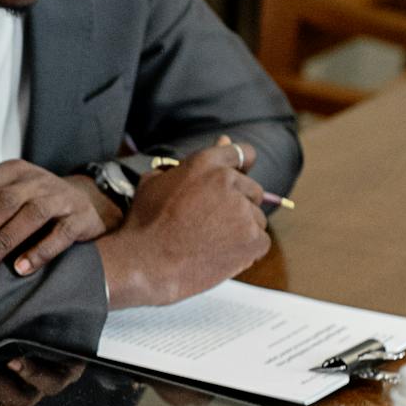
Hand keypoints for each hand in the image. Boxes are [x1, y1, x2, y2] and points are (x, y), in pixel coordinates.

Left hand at [0, 161, 117, 274]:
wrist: (88, 201)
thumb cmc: (34, 204)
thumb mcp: (3, 199)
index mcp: (9, 173)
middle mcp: (34, 181)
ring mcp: (59, 197)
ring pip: (29, 216)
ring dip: (2, 241)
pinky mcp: (80, 217)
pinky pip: (61, 234)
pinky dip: (40, 251)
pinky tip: (21, 269)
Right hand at [97, 136, 269, 307]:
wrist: (145, 264)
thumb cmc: (144, 223)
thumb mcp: (155, 182)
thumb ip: (188, 163)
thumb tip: (221, 141)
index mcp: (205, 163)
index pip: (241, 153)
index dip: (242, 166)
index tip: (239, 178)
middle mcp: (228, 182)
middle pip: (253, 190)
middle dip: (239, 204)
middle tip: (213, 223)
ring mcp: (243, 211)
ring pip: (257, 219)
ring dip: (242, 229)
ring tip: (212, 243)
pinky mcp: (253, 239)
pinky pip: (261, 242)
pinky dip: (247, 251)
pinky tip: (222, 255)